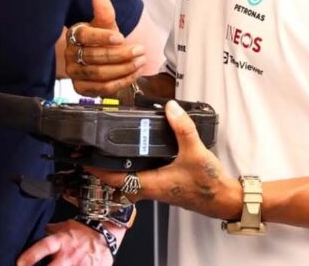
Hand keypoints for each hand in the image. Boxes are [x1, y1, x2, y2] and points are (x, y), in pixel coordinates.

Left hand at [16, 219, 115, 265]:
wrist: (105, 234)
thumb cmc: (83, 230)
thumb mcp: (65, 226)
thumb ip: (51, 230)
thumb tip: (38, 230)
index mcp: (61, 241)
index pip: (43, 247)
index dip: (30, 256)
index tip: (19, 264)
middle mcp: (69, 255)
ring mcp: (80, 265)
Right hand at [64, 0, 145, 95]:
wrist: (99, 57)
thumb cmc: (102, 38)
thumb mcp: (106, 24)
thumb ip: (104, 11)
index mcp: (74, 35)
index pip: (85, 36)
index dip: (102, 37)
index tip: (120, 37)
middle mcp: (70, 54)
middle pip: (94, 57)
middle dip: (120, 54)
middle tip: (139, 50)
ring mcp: (74, 72)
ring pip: (99, 74)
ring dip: (123, 69)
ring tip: (140, 61)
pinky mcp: (81, 88)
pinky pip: (102, 88)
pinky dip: (121, 82)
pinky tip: (133, 74)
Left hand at [87, 101, 239, 219]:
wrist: (225, 200)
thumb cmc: (210, 185)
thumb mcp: (196, 153)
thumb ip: (182, 129)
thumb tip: (170, 108)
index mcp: (152, 184)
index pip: (116, 178)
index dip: (97, 169)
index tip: (83, 159)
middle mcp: (151, 189)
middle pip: (118, 180)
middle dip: (102, 168)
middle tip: (90, 152)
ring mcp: (157, 188)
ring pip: (130, 180)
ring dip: (117, 168)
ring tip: (106, 151)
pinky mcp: (165, 186)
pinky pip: (142, 178)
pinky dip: (133, 167)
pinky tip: (136, 154)